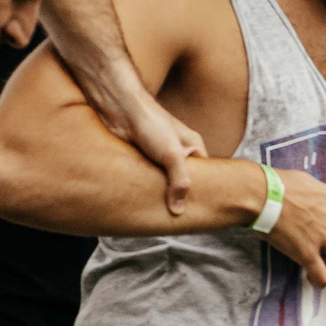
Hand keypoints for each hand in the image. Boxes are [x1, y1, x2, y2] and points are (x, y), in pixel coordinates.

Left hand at [101, 90, 207, 214]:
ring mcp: (159, 154)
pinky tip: (143, 200)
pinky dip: (146, 187)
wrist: (120, 108)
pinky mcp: (141, 157)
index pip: (205, 174)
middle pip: (183, 179)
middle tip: (176, 217)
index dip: (202, 192)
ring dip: (160, 192)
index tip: (198, 211)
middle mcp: (178, 150)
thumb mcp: (172, 154)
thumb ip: (179, 182)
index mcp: (193, 146)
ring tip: (159, 213)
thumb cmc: (151, 123)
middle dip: (179, 196)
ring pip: (163, 180)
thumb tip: (179, 210)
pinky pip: (147, 177)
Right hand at [263, 167, 325, 287]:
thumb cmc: (276, 184)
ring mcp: (322, 238)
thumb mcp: (304, 180)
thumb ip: (314, 192)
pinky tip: (310, 278)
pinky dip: (320, 281)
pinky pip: (322, 276)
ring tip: (324, 266)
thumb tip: (309, 198)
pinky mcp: (307, 254)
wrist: (262, 195)